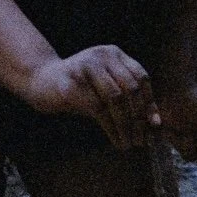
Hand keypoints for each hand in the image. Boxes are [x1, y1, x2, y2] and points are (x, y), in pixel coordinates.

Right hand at [24, 47, 161, 151]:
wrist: (42, 82)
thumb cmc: (80, 90)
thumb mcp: (106, 91)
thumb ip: (128, 102)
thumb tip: (154, 124)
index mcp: (114, 54)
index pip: (141, 76)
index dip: (149, 102)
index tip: (153, 125)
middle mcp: (102, 55)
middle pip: (130, 88)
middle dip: (138, 117)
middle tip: (142, 139)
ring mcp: (86, 67)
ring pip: (116, 99)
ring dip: (126, 125)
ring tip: (129, 143)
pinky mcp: (72, 83)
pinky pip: (98, 108)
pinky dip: (111, 127)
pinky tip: (116, 140)